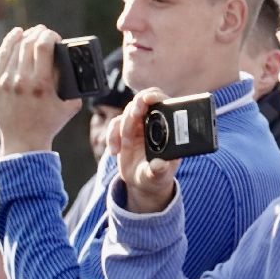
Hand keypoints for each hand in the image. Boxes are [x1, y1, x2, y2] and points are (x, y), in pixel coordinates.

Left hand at [0, 25, 81, 155]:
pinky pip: (2, 57)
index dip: (50, 35)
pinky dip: (9, 43)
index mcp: (41, 84)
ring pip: (14, 48)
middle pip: (28, 44)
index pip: (43, 46)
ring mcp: (6, 82)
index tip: (55, 37)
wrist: (23, 142)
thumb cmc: (49, 123)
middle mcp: (21, 81)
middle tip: (44, 32)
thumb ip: (76, 84)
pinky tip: (16, 34)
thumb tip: (76, 64)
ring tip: (32, 32)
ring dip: (25, 36)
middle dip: (39, 33)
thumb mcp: (70, 105)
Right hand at [107, 89, 179, 213]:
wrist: (143, 182)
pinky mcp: (125, 131)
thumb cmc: (156, 176)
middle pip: (142, 102)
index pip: (162, 102)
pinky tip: (115, 152)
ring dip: (121, 127)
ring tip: (122, 147)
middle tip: (134, 114)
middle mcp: (153, 122)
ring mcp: (138, 126)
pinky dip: (111, 137)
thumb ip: (159, 170)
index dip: (155, 97)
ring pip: (126, 114)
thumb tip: (159, 164)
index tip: (148, 99)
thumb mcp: (159, 175)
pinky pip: (114, 126)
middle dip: (136, 106)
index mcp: (168, 126)